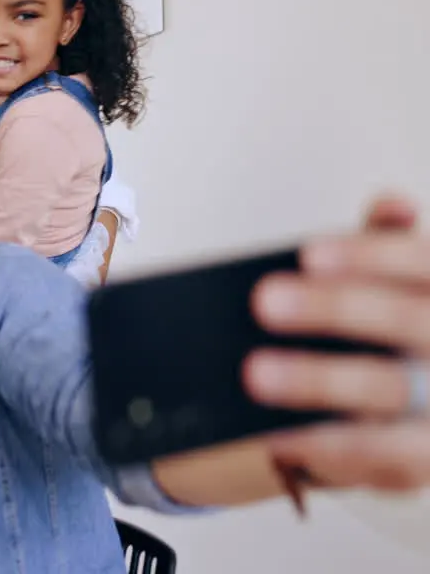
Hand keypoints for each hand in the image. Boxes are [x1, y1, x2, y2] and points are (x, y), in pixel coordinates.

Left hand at [244, 195, 429, 490]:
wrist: (401, 419)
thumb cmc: (389, 335)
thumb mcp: (389, 286)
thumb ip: (385, 246)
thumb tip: (392, 205)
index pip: (423, 264)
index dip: (372, 254)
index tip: (308, 253)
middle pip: (411, 322)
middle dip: (337, 309)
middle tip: (264, 301)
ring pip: (390, 390)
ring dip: (321, 380)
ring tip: (255, 373)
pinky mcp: (425, 461)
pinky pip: (387, 457)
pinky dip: (332, 444)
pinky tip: (281, 434)